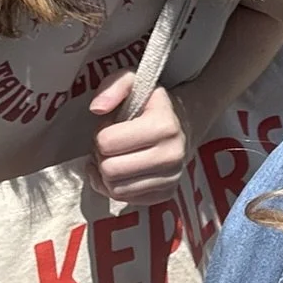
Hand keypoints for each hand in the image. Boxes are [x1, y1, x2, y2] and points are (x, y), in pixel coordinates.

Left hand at [86, 72, 194, 202]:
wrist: (185, 121)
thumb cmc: (151, 104)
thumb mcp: (133, 82)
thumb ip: (113, 86)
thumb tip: (96, 109)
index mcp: (163, 125)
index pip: (107, 142)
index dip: (101, 134)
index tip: (111, 127)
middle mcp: (171, 155)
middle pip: (110, 170)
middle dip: (102, 157)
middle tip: (110, 146)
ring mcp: (172, 177)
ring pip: (115, 190)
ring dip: (107, 174)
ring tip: (115, 157)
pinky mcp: (167, 194)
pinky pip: (127, 200)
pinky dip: (117, 188)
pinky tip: (122, 173)